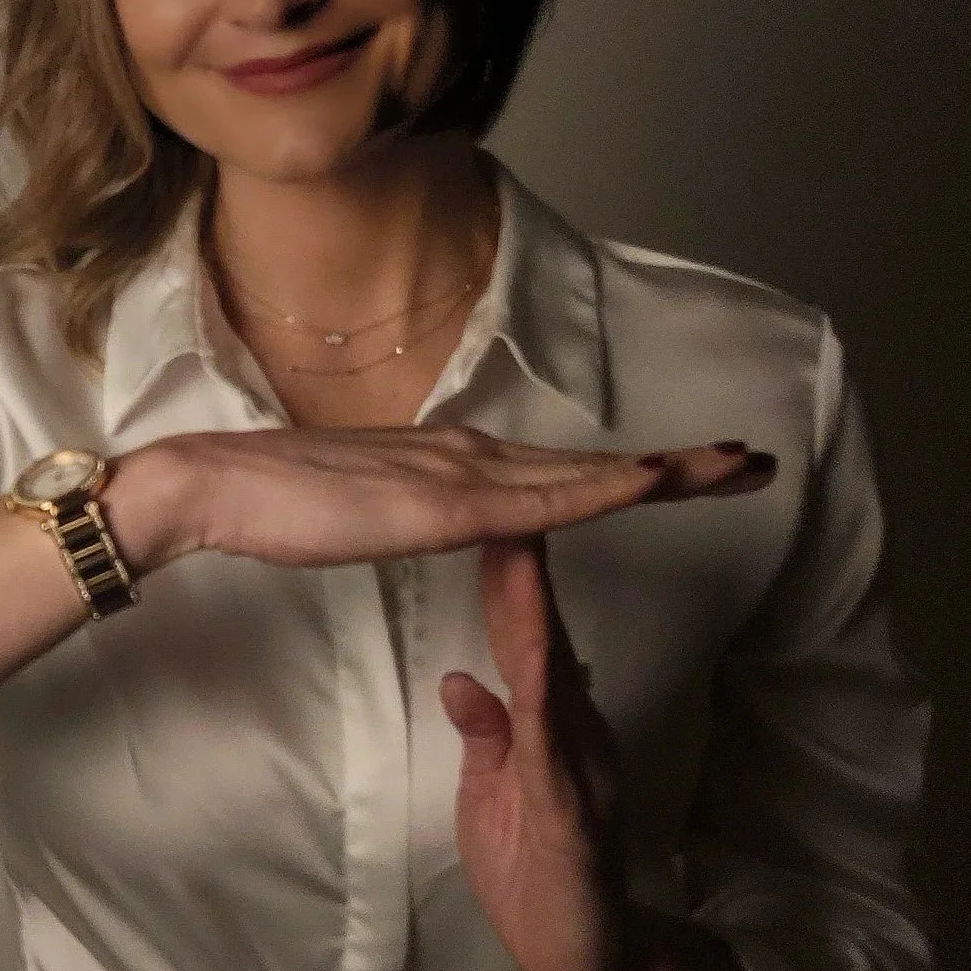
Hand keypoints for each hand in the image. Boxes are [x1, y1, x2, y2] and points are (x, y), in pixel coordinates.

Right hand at [163, 425, 772, 570]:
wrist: (216, 484)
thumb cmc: (273, 504)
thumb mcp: (362, 514)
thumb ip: (405, 510)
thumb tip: (435, 513)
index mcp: (452, 466)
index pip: (559, 473)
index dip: (627, 473)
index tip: (691, 471)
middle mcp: (470, 456)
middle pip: (592, 467)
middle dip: (678, 465)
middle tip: (754, 459)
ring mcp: (460, 474)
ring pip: (585, 476)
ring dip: (666, 470)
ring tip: (737, 465)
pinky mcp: (442, 502)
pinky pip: (541, 501)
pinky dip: (605, 490)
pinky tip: (654, 483)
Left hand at [443, 535, 639, 970]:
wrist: (588, 960)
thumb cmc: (536, 870)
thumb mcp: (495, 792)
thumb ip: (487, 734)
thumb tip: (460, 677)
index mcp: (552, 721)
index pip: (526, 633)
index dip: (507, 571)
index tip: (486, 509)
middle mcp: (574, 731)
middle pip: (544, 635)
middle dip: (524, 565)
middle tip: (505, 492)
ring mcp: (580, 769)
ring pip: (556, 680)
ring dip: (536, 616)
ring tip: (519, 552)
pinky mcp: (575, 817)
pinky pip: (557, 755)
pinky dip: (546, 709)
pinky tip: (537, 670)